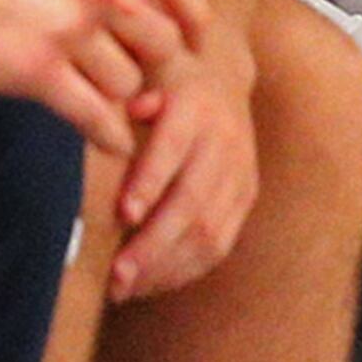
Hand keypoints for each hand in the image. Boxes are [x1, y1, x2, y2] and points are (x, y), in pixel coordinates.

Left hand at [112, 23, 256, 302]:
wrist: (222, 78)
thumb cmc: (164, 82)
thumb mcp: (146, 73)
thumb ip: (131, 94)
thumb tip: (132, 109)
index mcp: (194, 108)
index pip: (172, 149)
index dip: (149, 183)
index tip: (121, 215)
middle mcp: (224, 142)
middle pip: (192, 202)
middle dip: (153, 244)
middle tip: (116, 275)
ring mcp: (240, 174)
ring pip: (208, 232)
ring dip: (165, 267)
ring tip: (123, 288)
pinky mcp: (246, 198)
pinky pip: (220, 245)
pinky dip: (184, 270)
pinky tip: (149, 283)